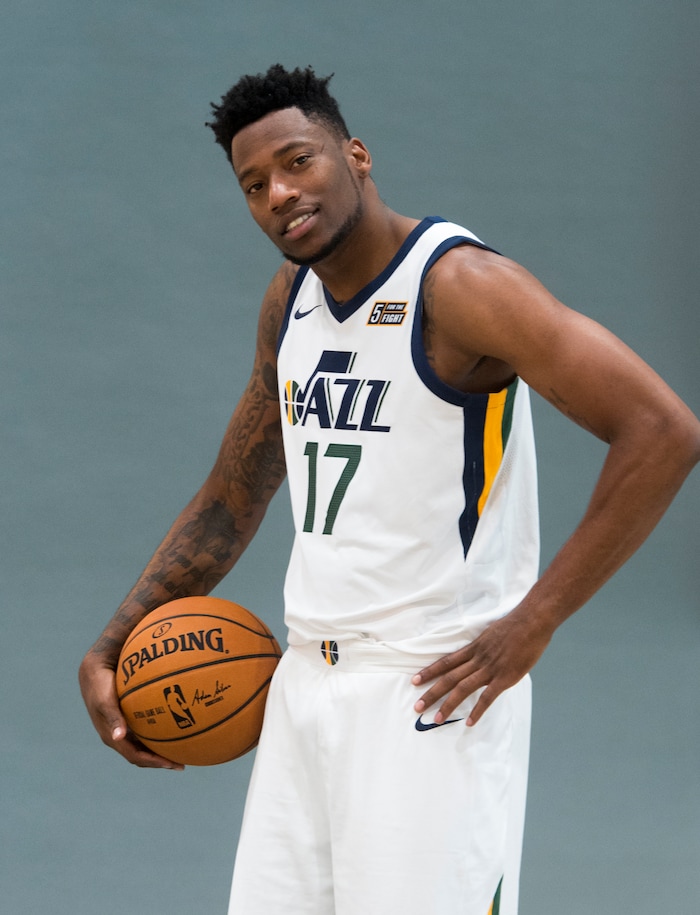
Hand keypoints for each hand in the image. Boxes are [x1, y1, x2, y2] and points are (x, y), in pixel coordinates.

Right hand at [78, 653, 184, 769]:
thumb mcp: (106, 701)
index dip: (153, 762)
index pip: (135, 756)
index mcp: (112, 737)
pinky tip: (173, 728)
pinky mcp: (127, 719)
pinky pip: (144, 731)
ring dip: (159, 751)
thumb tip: (118, 737)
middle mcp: (118, 736)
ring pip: (143, 746)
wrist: (94, 671)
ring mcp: (123, 728)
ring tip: (179, 751)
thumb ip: (113, 717)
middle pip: (141, 755)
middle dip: (159, 762)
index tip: (171, 764)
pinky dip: (157, 735)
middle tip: (181, 764)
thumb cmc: (100, 685)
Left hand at [412, 609, 551, 725]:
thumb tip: (481, 656)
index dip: (429, 672)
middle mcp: (477, 659)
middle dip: (432, 693)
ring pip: (463, 688)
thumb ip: (484, 648)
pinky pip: (487, 697)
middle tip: (417, 707)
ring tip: (436, 719)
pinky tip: (469, 722)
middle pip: (449, 677)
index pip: (446, 662)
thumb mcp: (492, 634)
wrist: (531, 622)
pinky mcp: (504, 678)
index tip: (415, 680)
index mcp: (474, 648)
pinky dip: (477, 711)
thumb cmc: (515, 625)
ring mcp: (490, 669)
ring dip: (448, 704)